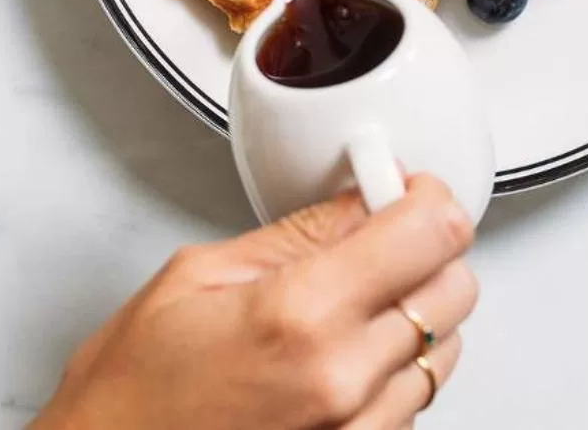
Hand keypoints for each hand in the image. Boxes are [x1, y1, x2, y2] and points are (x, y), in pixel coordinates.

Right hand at [32, 174, 475, 429]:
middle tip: (375, 237)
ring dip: (413, 312)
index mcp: (301, 316)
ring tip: (349, 303)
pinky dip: (394, 367)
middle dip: (424, 251)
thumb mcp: (198, 276)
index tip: (402, 187)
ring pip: (445, 346)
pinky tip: (341, 353)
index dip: (421, 196)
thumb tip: (358, 199)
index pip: (430, 233)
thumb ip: (296, 235)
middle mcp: (344, 381)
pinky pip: (416, 400)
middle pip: (455, 287)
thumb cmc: (132, 392)